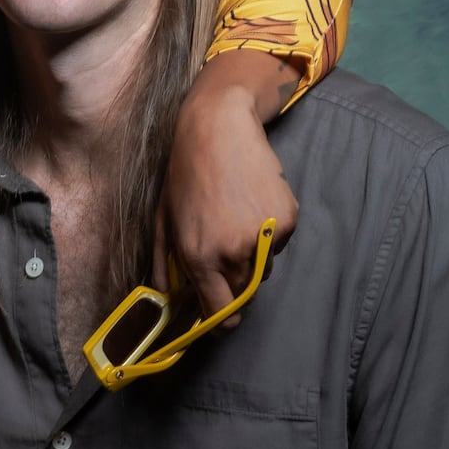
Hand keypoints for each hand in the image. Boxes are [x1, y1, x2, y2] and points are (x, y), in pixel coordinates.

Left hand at [152, 52, 298, 325]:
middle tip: (223, 244)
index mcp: (198, 257)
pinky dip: (270, 231)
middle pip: (243, 290)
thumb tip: (165, 298)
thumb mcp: (162, 218)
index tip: (222, 317)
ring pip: (263, 267)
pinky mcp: (287, 220)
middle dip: (233, 279)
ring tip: (234, 216)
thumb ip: (162, 264)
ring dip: (252, 255)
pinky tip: (252, 202)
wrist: (218, 129)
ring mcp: (263, 237)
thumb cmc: (185, 173)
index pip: (220, 311)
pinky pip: (279, 243)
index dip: (221, 319)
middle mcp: (232, 252)